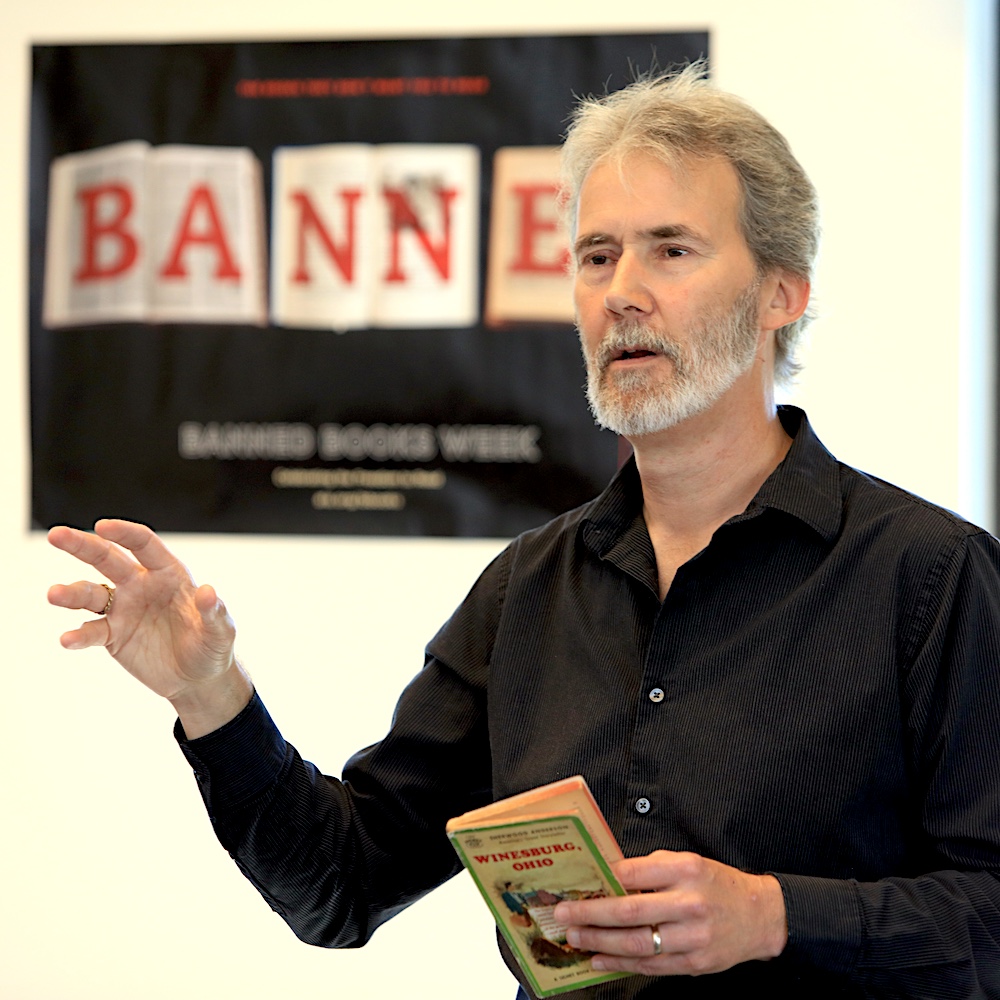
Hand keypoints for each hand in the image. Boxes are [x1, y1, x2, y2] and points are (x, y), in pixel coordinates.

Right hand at [48, 519, 251, 734]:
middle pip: (108, 559)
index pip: (144, 545)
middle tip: (56, 534)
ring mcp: (123, 609)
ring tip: (53, 594)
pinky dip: (78, 635)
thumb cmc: (213, 647)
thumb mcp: (221, 631)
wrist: (198, 680)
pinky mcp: (113, 636)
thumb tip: (208, 591)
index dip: (124, 532)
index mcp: (168, 574)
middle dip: (82, 545)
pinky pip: (91, 631)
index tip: (102, 525)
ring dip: (71, 593)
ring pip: (91, 594)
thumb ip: (214, 612)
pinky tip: (67, 640)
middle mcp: (141, 585)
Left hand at [552, 850, 786, 976]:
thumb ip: (653, 867)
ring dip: (600, 942)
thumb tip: (610, 876)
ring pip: (637, 942)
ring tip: (576, 938)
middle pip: (630, 909)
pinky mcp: (695, 963)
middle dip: (591, 914)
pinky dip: (621, 964)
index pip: (636, 871)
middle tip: (564, 915)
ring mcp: (693, 936)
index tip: (579, 883)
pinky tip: (600, 960)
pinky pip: (651, 965)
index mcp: (687, 869)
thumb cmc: (717, 885)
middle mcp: (690, 902)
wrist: (760, 916)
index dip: (604, 878)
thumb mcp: (689, 862)